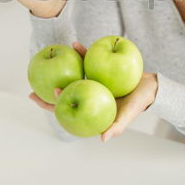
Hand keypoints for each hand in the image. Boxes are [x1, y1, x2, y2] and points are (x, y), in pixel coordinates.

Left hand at [29, 41, 157, 141]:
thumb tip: (102, 139)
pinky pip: (88, 61)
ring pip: (74, 75)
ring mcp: (93, 82)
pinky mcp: (100, 70)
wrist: (150, 86)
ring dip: (64, 66)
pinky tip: (75, 45)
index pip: (69, 110)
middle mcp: (89, 96)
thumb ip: (116, 127)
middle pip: (66, 93)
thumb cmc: (139, 103)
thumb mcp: (128, 116)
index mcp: (92, 109)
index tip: (47, 97)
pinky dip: (82, 53)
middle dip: (49, 90)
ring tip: (54, 56)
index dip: (55, 106)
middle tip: (34, 85)